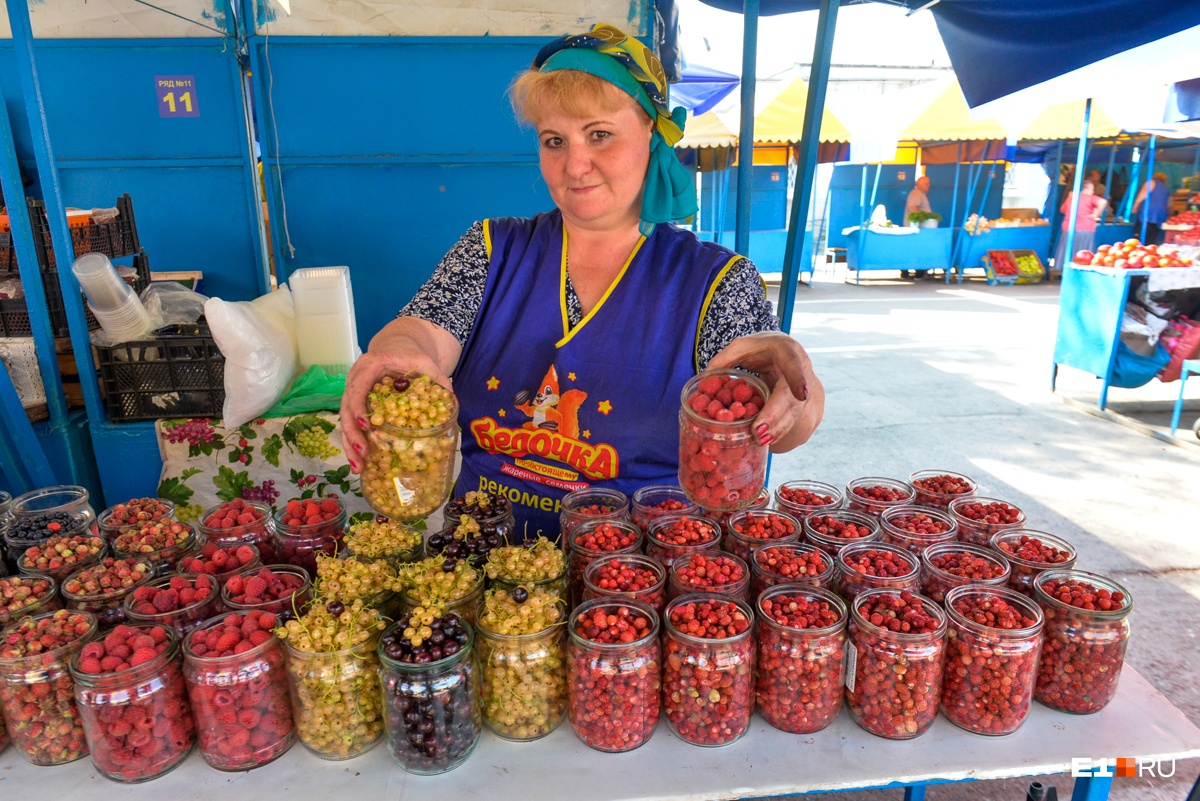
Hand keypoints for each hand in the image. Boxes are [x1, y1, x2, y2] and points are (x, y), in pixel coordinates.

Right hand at [340, 319, 459, 471]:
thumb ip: (437, 377)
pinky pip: (351, 424)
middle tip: (363, 453)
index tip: (367, 426)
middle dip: (353, 433)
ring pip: (345, 419)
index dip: (359, 407)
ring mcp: (353, 392)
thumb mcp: (425, 362)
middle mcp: (356, 378)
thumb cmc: (410, 355)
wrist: (397, 348)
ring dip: (350, 444)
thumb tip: (451, 397)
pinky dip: (353, 443)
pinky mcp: (356, 404)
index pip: (358, 387)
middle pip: (347, 408)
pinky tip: (358, 462)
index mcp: (370, 365)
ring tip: (357, 466)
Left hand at [706, 332, 823, 451]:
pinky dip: (777, 431)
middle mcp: (801, 371)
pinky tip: (766, 440)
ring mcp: (804, 388)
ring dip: (777, 429)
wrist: (786, 355)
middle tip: (759, 431)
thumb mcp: (743, 346)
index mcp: (787, 350)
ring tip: (759, 440)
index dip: (798, 379)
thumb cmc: (762, 349)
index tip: (801, 395)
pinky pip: (791, 420)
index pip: (795, 364)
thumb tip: (705, 379)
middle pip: (791, 396)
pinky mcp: (800, 404)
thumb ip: (725, 359)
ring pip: (793, 413)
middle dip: (776, 415)